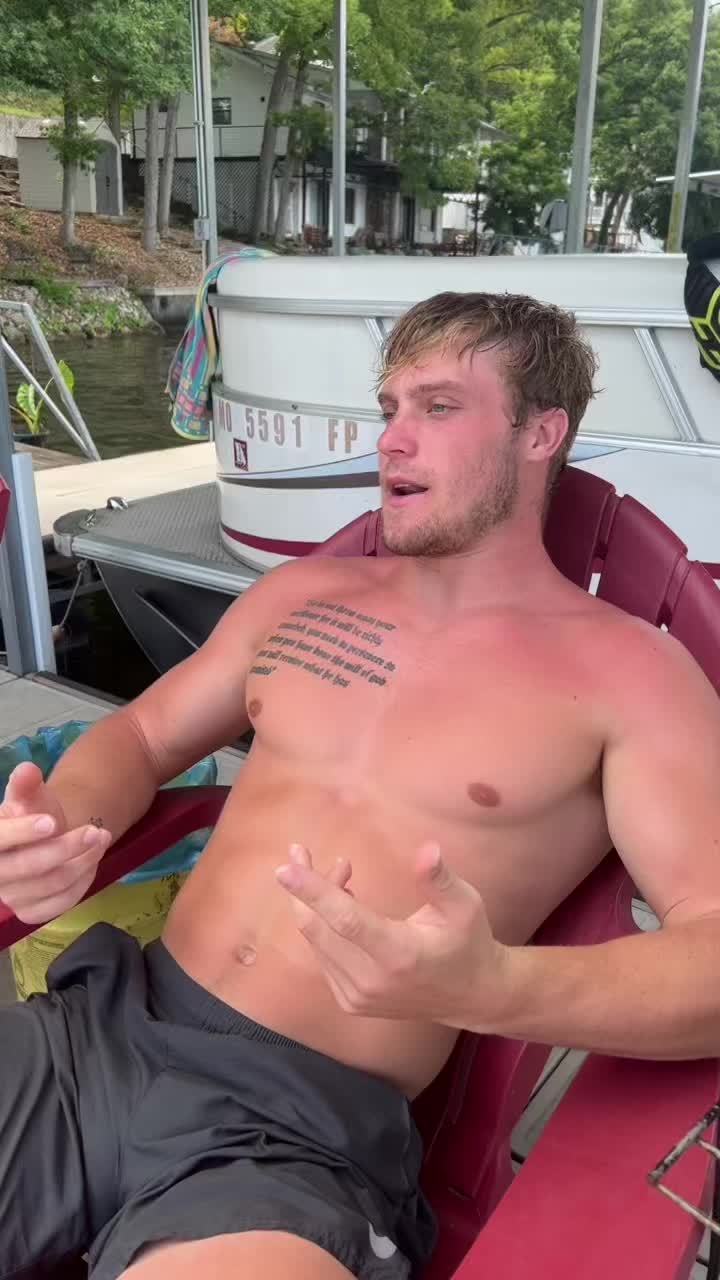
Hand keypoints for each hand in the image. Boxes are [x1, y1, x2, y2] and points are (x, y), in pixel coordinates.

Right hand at [0, 763, 111, 923]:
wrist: (43, 841)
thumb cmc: (31, 815)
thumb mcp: (29, 796)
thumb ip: (26, 784)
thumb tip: (27, 770)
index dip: (22, 833)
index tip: (51, 822)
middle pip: (29, 866)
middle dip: (66, 847)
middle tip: (96, 831)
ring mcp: (13, 897)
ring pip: (52, 884)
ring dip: (84, 861)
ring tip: (102, 837)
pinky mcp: (32, 913)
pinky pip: (63, 901)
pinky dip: (85, 880)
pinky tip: (93, 859)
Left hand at [275, 842, 511, 1028]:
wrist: (471, 996)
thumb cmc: (468, 942)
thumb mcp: (464, 906)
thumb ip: (439, 880)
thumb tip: (427, 849)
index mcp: (399, 955)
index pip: (345, 920)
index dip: (313, 891)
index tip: (284, 868)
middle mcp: (372, 980)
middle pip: (319, 928)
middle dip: (303, 887)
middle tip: (301, 850)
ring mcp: (358, 996)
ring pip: (317, 940)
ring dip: (316, 903)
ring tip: (341, 870)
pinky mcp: (350, 1001)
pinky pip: (323, 955)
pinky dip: (323, 925)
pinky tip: (342, 902)